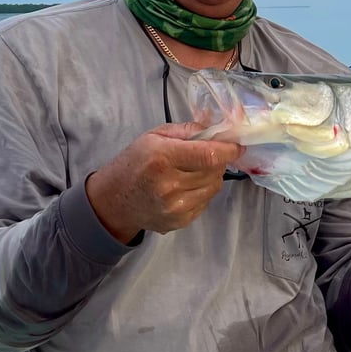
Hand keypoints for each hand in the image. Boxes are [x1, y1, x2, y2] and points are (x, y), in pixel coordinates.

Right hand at [85, 122, 243, 242]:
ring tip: (195, 171)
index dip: (229, 150)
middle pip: (215, 171)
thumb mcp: (155, 136)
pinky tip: (186, 187)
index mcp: (163, 157)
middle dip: (218, 160)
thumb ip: (188, 130)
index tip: (237, 145)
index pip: (209, 155)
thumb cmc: (134, 162)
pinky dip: (202, 191)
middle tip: (209, 155)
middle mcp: (170, 185)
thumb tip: (217, 130)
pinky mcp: (179, 221)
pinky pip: (205, 202)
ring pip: (214, 187)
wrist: (113, 201)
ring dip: (212, 176)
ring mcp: (175, 207)